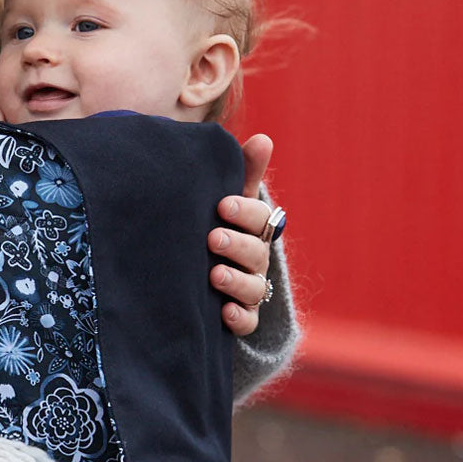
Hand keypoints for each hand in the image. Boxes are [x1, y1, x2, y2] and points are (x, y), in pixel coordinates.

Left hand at [209, 133, 273, 335]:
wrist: (198, 272)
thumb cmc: (216, 224)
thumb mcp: (228, 199)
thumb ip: (244, 171)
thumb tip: (264, 139)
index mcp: (255, 228)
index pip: (261, 219)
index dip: (245, 212)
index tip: (222, 204)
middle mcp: (257, 259)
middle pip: (257, 253)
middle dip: (237, 245)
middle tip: (213, 238)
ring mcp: (250, 289)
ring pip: (253, 288)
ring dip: (235, 281)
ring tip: (214, 274)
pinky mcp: (239, 317)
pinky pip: (247, 322)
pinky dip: (238, 317)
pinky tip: (222, 311)